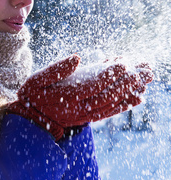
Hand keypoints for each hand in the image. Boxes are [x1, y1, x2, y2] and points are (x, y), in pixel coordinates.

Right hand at [8, 55, 152, 140]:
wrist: (32, 121)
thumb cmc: (33, 96)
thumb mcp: (36, 80)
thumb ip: (56, 69)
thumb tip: (77, 58)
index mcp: (68, 96)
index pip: (94, 84)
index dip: (110, 74)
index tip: (123, 63)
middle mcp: (80, 107)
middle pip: (108, 95)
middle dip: (127, 82)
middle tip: (144, 71)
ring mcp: (85, 114)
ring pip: (112, 104)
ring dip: (130, 93)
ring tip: (146, 83)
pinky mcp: (88, 118)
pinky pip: (109, 112)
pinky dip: (123, 106)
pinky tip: (136, 99)